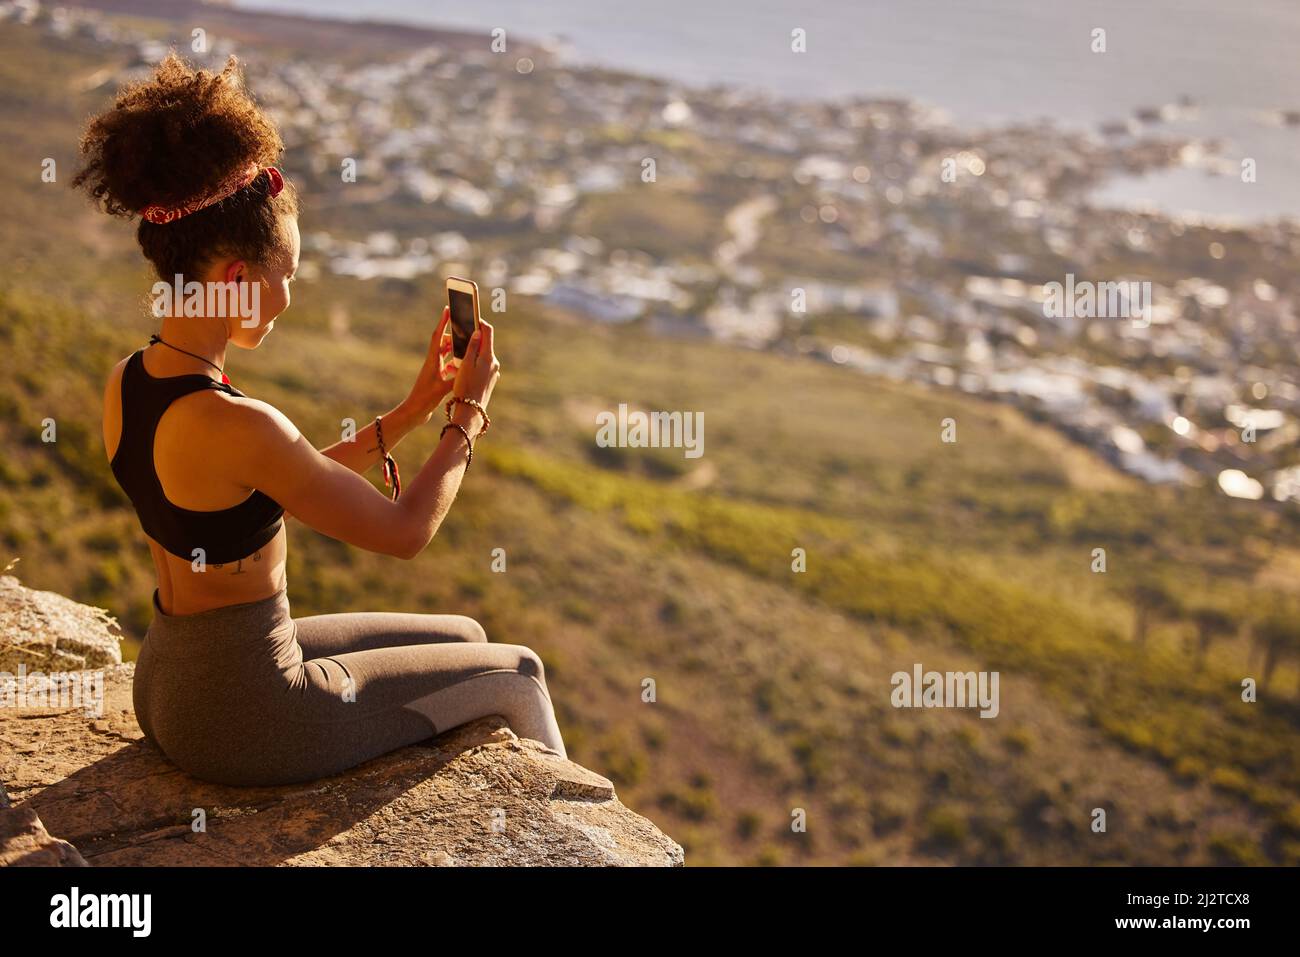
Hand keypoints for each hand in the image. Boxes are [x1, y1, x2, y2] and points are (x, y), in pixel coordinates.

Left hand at [403, 306, 455, 419]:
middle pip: (443, 342)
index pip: (438, 337)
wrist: (414, 412)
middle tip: (464, 329)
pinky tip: (462, 365)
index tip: (447, 309)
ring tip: (465, 346)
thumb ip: (455, 378)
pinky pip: (447, 364)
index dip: (443, 322)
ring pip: (445, 353)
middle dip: (453, 334)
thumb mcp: (442, 388)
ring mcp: (434, 369)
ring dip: (454, 348)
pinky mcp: (436, 377)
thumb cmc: (425, 399)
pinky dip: (454, 362)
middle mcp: (433, 362)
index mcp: (432, 361)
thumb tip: (467, 369)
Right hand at [451, 318, 499, 433]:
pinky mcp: (490, 380)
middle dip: (474, 338)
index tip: (471, 317)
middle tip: (461, 333)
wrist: (471, 411)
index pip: (487, 332)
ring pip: (483, 356)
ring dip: (472, 352)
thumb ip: (472, 347)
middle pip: (485, 344)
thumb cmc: (466, 386)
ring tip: (459, 353)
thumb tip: (477, 331)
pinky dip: (474, 363)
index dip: (480, 323)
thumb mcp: (465, 364)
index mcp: (489, 357)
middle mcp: (494, 364)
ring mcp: (493, 373)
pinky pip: (482, 367)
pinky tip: (463, 368)